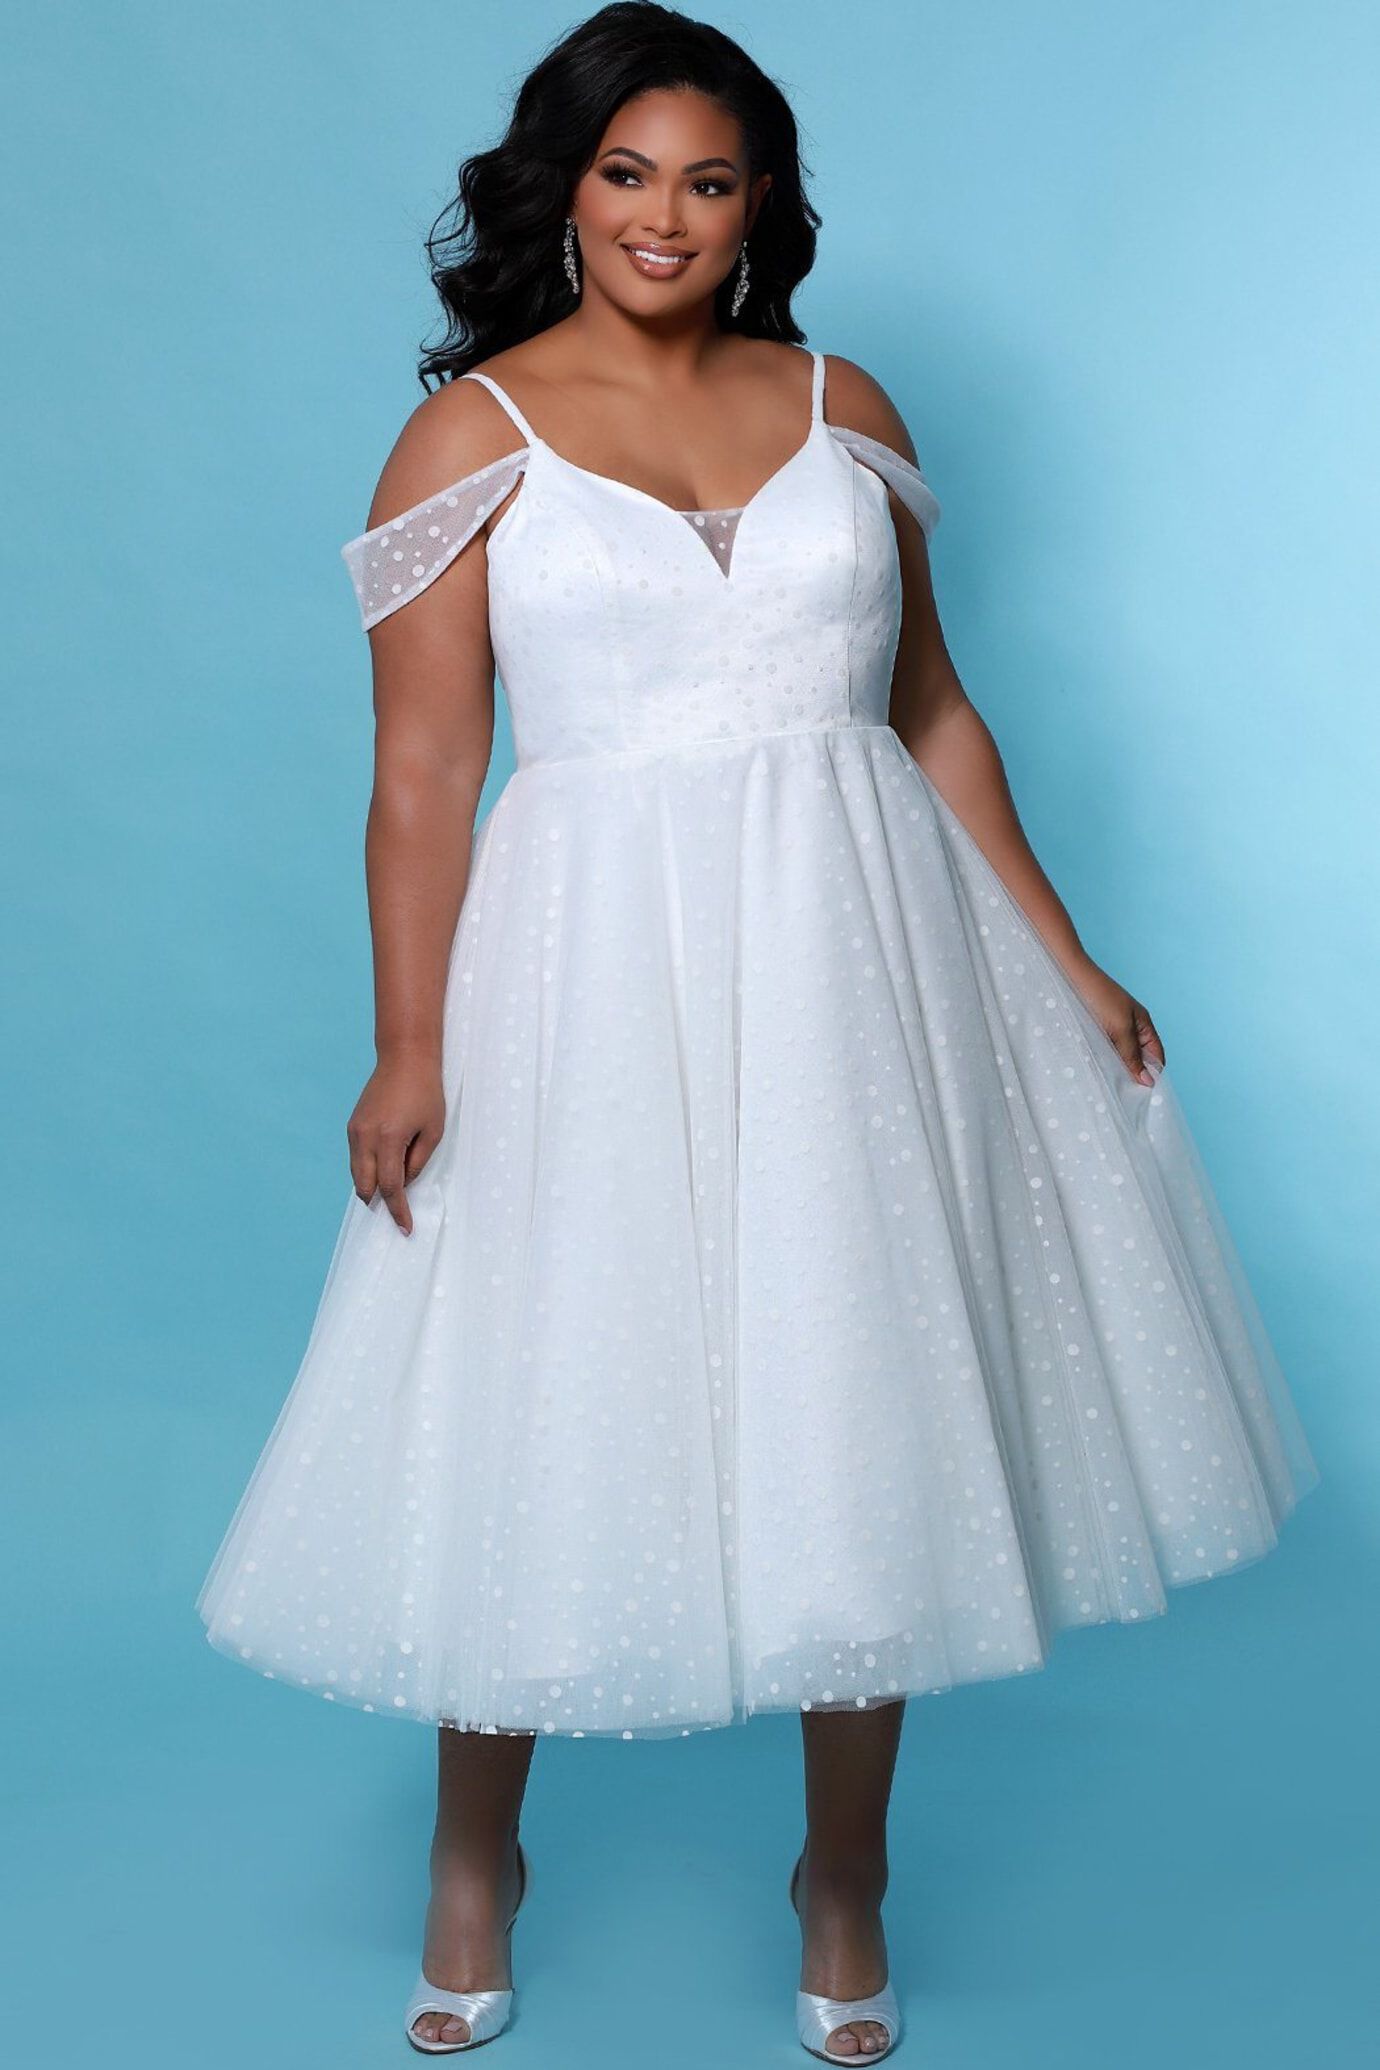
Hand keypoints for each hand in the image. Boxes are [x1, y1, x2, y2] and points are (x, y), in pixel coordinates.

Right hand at [346, 1051, 445, 1233]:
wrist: (405, 1058)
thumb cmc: (426, 1092)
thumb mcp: (432, 1131)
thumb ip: (417, 1162)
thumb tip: (403, 1184)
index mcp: (389, 1139)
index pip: (390, 1187)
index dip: (398, 1210)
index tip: (405, 1228)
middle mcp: (365, 1137)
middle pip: (365, 1186)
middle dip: (379, 1202)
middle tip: (397, 1213)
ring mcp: (355, 1131)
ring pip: (357, 1174)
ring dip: (371, 1187)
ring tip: (392, 1191)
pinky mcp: (352, 1126)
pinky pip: (356, 1158)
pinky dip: (367, 1170)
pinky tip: (383, 1170)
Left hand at [1066, 958, 1165, 1086]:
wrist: (1068, 975)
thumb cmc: (1098, 997)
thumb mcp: (1120, 1029)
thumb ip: (1132, 1055)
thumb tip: (1148, 1081)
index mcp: (1143, 1024)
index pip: (1156, 1056)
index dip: (1152, 1073)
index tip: (1141, 1094)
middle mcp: (1130, 1026)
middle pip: (1138, 1057)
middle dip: (1132, 1074)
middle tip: (1123, 1093)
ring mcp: (1111, 1027)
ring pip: (1119, 1055)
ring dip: (1115, 1068)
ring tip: (1108, 1084)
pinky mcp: (1094, 1028)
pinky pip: (1103, 1049)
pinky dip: (1101, 1059)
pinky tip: (1094, 1069)